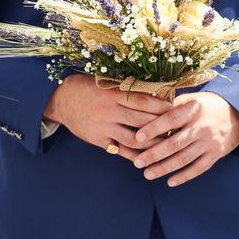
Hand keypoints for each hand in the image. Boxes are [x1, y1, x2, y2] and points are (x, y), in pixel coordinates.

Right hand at [44, 74, 171, 160]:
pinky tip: (147, 156)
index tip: (174, 109)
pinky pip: (120, 149)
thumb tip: (155, 93)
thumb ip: (127, 89)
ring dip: (152, 144)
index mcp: (114, 94)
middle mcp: (110, 111)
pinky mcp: (98, 139)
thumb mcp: (107, 83)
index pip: (143, 101)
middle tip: (176, 128)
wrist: (61, 100)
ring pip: (134, 139)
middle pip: (142, 121)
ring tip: (166, 144)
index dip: (161, 106)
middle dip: (161, 126)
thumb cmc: (89, 88)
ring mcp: (104, 127)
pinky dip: (135, 154)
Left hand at [132, 92, 238, 186]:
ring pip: (184, 158)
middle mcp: (202, 126)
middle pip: (175, 143)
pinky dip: (184, 176)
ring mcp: (210, 142)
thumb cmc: (207, 105)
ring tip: (147, 174)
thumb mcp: (192, 98)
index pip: (170, 119)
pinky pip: (198, 168)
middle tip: (137, 162)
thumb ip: (172, 104)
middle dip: (154, 154)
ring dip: (164, 168)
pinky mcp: (216, 154)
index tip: (137, 137)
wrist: (238, 114)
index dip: (153, 128)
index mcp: (193, 109)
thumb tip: (146, 108)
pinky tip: (170, 182)